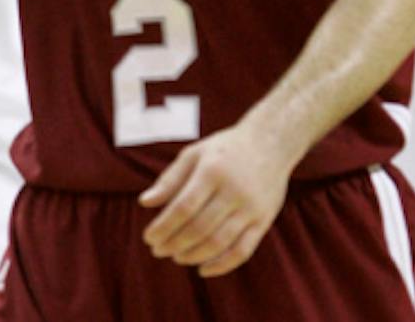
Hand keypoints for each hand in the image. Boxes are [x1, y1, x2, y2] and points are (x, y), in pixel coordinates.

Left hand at [138, 121, 294, 277]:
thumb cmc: (224, 149)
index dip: (164, 226)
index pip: (183, 207)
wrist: (270, 144)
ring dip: (194, 256)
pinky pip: (243, 251)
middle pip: (200, 227)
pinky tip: (203, 269)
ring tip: (176, 258)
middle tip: (158, 250)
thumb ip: (170, 179)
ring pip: (220, 242)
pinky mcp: (263, 221)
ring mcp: (251, 208)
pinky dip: (222, 265)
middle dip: (174, 243)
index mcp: (212, 172)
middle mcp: (233, 191)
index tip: (149, 238)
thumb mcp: (194, 154)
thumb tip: (144, 203)